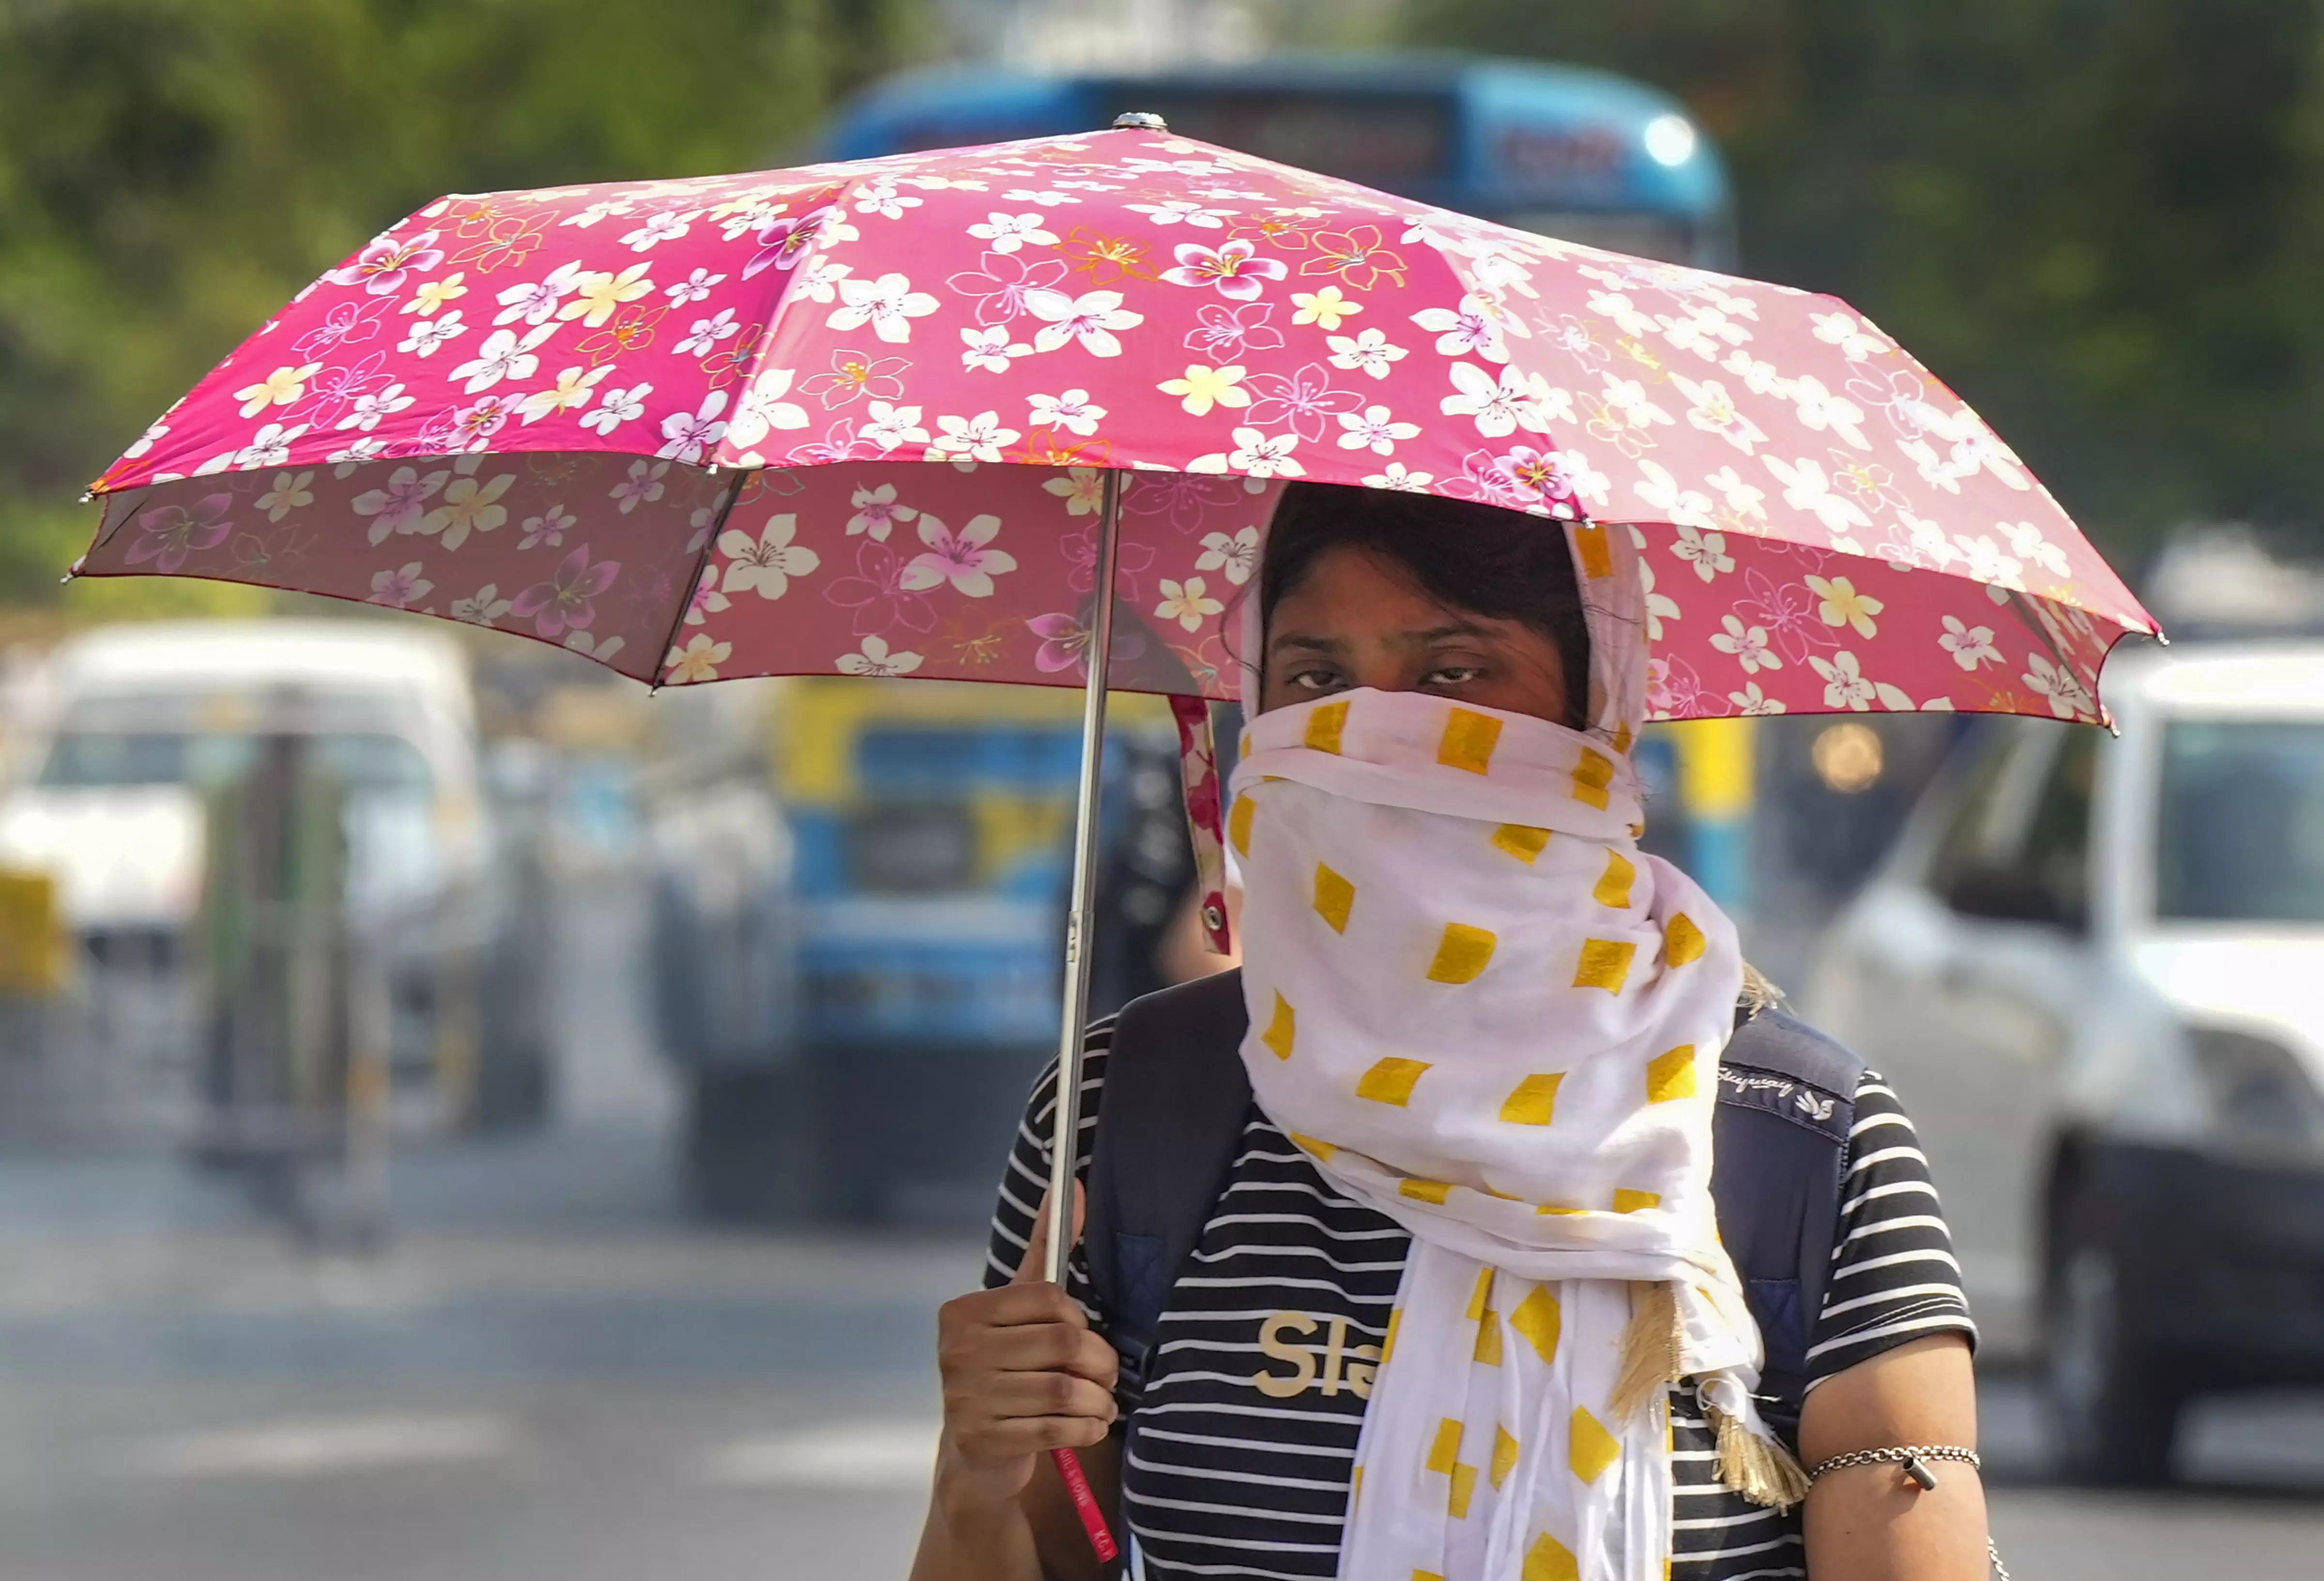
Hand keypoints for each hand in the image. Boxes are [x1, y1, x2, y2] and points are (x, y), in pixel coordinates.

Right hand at [933, 1186, 1119, 1517]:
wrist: (976, 1452)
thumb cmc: (1008, 1364)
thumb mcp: (1020, 1306)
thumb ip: (1046, 1249)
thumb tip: (1076, 1188)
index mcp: (964, 1312)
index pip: (1048, 1298)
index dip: (1079, 1318)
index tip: (1081, 1333)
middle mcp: (957, 1352)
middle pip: (1063, 1344)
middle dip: (1101, 1362)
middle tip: (1107, 1374)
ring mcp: (966, 1399)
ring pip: (1065, 1391)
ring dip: (1099, 1400)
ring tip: (1103, 1402)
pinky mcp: (983, 1441)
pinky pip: (1057, 1429)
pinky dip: (1088, 1428)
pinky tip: (1092, 1424)